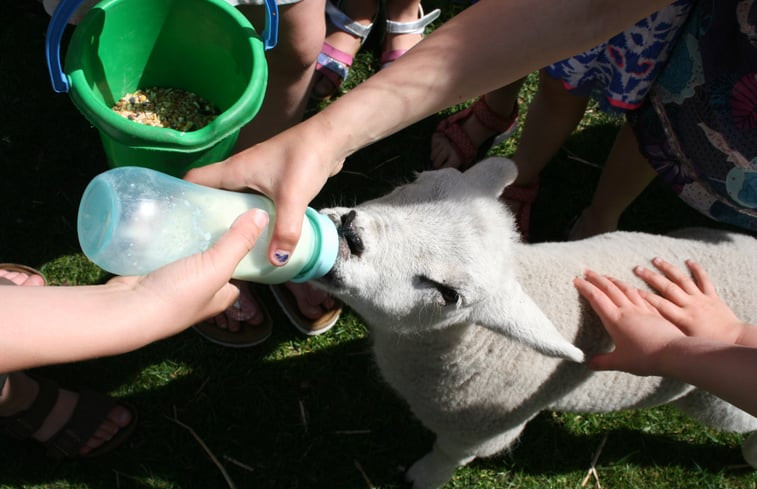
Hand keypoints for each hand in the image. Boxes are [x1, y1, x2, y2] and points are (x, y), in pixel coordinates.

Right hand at [109, 208, 268, 326]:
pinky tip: (166, 219)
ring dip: (188, 236)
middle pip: (213, 259)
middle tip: (217, 209)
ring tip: (193, 207)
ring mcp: (173, 283)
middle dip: (214, 238)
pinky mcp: (150, 273)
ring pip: (186, 254)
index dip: (244, 252)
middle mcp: (199, 292)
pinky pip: (163, 251)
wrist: (127, 308)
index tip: (245, 225)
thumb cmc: (178, 295)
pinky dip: (165, 237)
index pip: (239, 272)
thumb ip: (239, 241)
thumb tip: (263, 216)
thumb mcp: (218, 266)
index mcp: (220, 296)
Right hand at [184, 121, 343, 266]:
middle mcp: (239, 172)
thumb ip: (285, 230)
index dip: (182, 199)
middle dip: (207, 218)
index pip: (193, 181)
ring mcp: (256, 176)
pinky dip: (252, 218)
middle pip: (211, 195)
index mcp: (233, 171)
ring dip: (232, 220)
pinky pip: (253, 203)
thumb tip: (276, 260)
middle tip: (206, 245)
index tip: (179, 226)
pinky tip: (259, 236)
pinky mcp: (272, 181)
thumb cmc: (305, 158)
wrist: (331, 139)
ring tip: (230, 247)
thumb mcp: (292, 197)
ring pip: (234, 201)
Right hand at [574, 270, 684, 374]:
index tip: (576, 279)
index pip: (596, 298)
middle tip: (587, 271)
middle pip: (610, 289)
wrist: (675, 353)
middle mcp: (627, 310)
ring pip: (626, 289)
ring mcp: (643, 309)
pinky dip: (634, 290)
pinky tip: (634, 288)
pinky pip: (643, 296)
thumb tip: (588, 364)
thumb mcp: (620, 362)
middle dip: (597, 279)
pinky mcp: (656, 312)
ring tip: (606, 276)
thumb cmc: (646, 358)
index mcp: (615, 320)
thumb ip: (603, 362)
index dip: (585, 287)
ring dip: (614, 281)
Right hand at [632, 258, 747, 344]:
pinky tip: (688, 261)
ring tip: (655, 259)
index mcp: (682, 318)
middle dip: (651, 277)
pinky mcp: (712, 296)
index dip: (645, 296)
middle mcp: (690, 305)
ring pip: (682, 280)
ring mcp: (701, 298)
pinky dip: (697, 269)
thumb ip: (668, 332)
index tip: (631, 289)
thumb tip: (651, 328)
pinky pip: (704, 280)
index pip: (660, 304)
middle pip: (667, 288)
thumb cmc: (707, 343)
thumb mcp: (685, 341)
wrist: (733, 339)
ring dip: (668, 268)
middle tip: (637, 268)